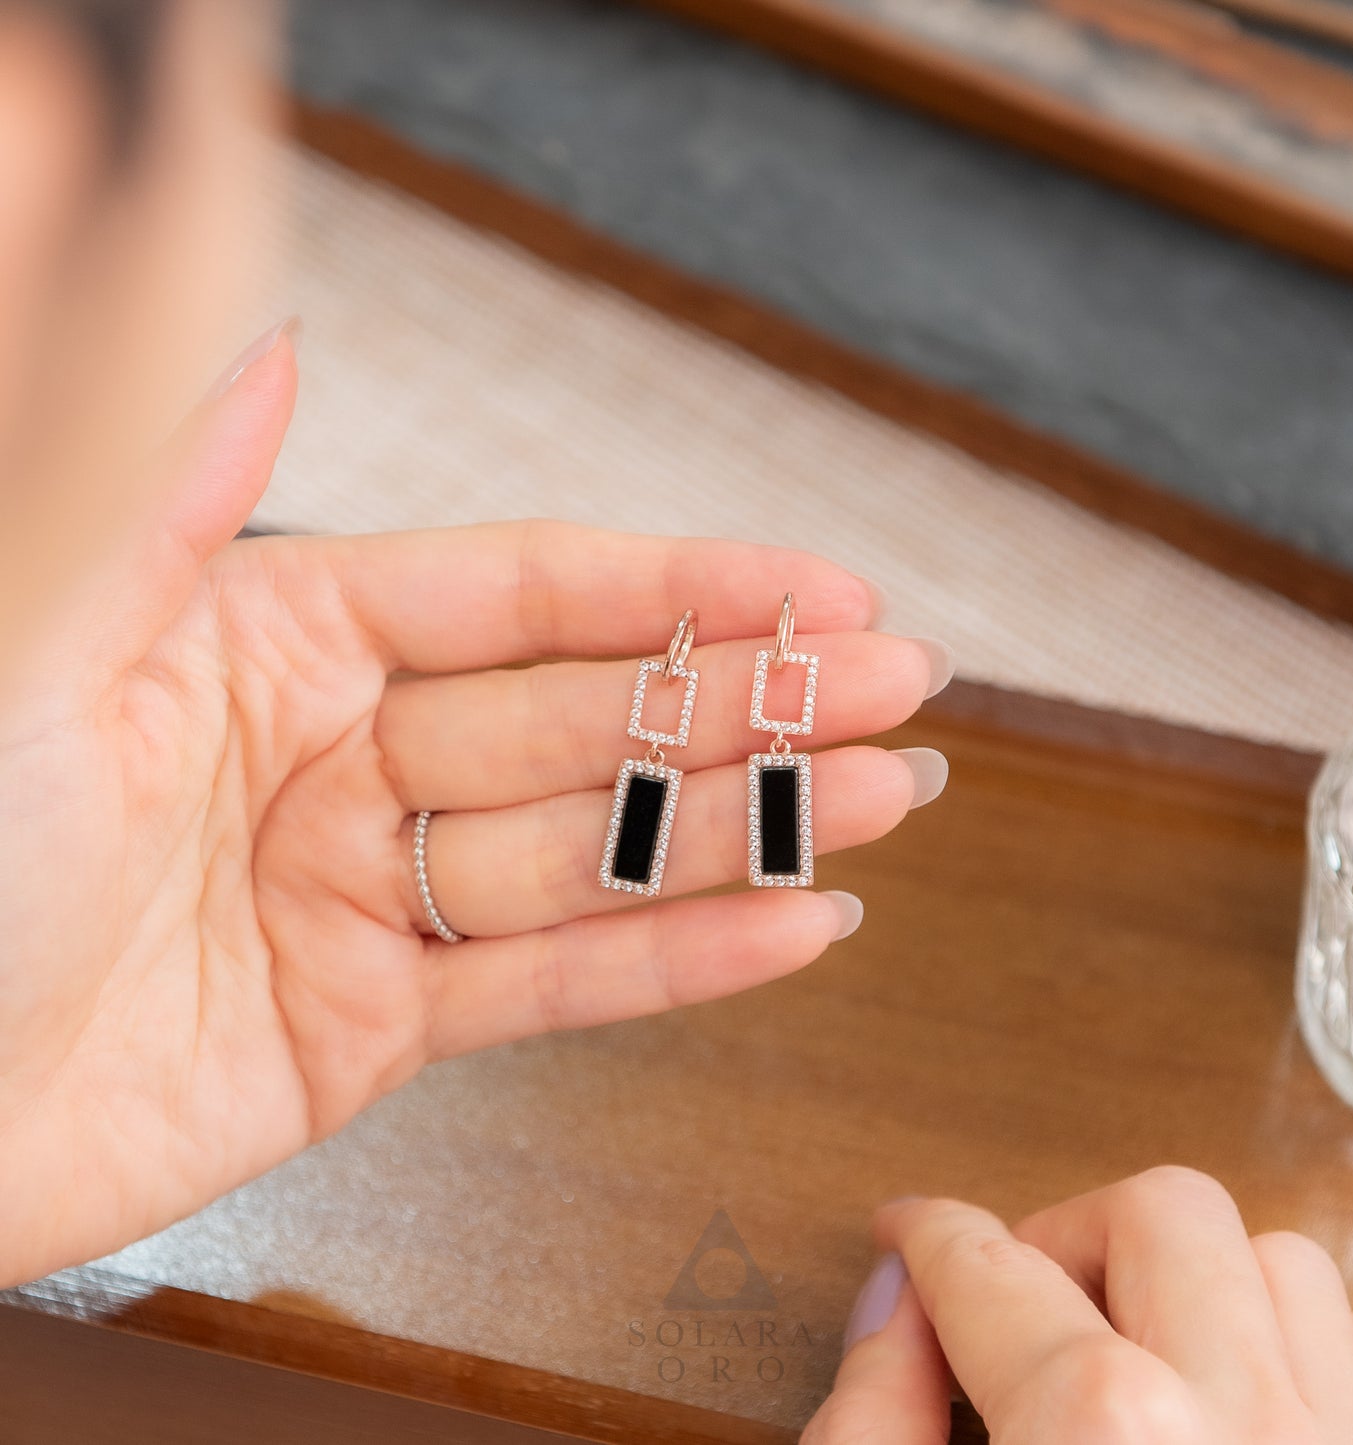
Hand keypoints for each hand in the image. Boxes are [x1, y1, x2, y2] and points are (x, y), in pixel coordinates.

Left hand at [0, 328, 947, 1287]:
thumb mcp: (49, 652)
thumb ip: (173, 501)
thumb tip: (267, 345)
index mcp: (282, 641)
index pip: (523, 597)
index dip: (675, 588)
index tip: (810, 582)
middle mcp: (346, 759)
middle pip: (590, 719)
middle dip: (752, 700)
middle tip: (895, 680)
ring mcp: (373, 897)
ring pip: (597, 849)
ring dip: (749, 823)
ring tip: (890, 791)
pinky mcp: (379, 1030)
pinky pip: (554, 986)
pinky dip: (678, 961)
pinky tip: (796, 922)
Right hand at [807, 1168, 1352, 1443]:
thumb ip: (864, 1421)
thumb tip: (888, 1303)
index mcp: (1100, 1437)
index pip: (985, 1267)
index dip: (927, 1232)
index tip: (907, 1229)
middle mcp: (1241, 1430)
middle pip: (1162, 1211)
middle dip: (1072, 1239)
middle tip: (1021, 1303)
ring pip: (1286, 1265)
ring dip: (1199, 1289)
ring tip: (1138, 1358)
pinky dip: (1312, 1353)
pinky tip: (1248, 1403)